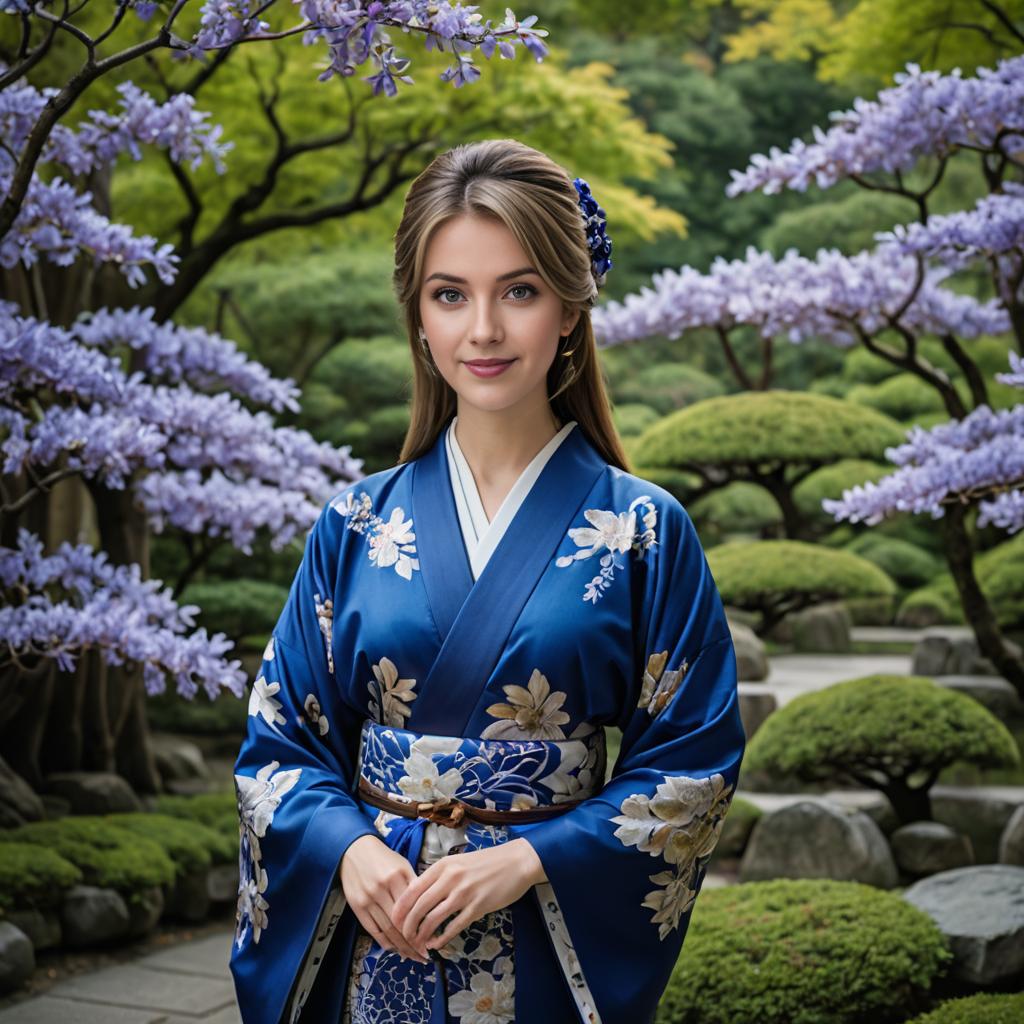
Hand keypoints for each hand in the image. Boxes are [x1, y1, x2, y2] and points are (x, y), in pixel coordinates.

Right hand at [338, 834, 430, 964]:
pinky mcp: (357, 907)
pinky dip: (385, 942)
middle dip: (413, 943)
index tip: (432, 941)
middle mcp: (382, 888)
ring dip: (401, 947)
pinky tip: (395, 950)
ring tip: (412, 956)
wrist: (354, 850)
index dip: (423, 927)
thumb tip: (429, 908)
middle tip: (424, 956)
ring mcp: (368, 899)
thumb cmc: (383, 858)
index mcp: (397, 876)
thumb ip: (413, 885)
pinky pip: (373, 930)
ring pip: (387, 930)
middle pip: (401, 923)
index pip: (413, 908)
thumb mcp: (402, 864)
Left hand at [390, 838, 546, 958]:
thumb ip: (439, 876)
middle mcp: (450, 878)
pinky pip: (454, 926)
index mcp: (442, 866)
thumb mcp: (458, 862)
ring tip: (418, 944)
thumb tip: (420, 895)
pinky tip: (436, 944)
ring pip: (433, 918)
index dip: (400, 909)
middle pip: (419, 907)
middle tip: (405, 937)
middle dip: (408, 926)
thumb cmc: (487, 862)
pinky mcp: (478, 906)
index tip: (394, 921)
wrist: (516, 861)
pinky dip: (441, 938)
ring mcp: (464, 893)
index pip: (412, 889)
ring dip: (422, 935)